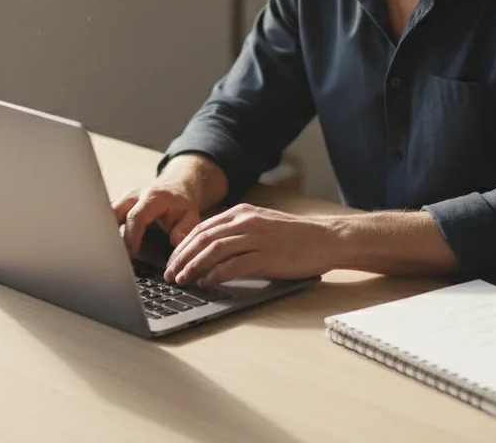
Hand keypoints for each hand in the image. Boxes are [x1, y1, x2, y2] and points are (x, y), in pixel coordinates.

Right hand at [113, 154, 227, 257]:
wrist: (176, 189)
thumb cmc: (182, 205)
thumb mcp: (191, 216)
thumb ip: (184, 230)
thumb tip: (175, 242)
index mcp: (152, 198)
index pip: (136, 217)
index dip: (131, 236)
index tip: (129, 254)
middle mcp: (134, 196)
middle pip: (114, 214)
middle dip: (111, 236)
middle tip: (115, 258)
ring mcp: (124, 200)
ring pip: (107, 216)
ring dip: (107, 235)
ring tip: (111, 256)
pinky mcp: (119, 206)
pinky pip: (108, 219)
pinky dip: (108, 232)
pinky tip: (110, 248)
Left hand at [163, 204, 338, 286]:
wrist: (326, 240)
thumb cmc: (294, 237)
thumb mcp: (261, 226)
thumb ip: (236, 233)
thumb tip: (208, 250)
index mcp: (242, 213)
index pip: (202, 228)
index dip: (182, 246)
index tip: (172, 261)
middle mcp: (246, 222)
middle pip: (203, 238)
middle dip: (181, 257)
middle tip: (169, 274)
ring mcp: (257, 238)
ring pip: (214, 250)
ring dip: (193, 266)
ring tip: (182, 280)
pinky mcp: (267, 256)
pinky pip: (233, 265)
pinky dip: (215, 274)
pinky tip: (205, 282)